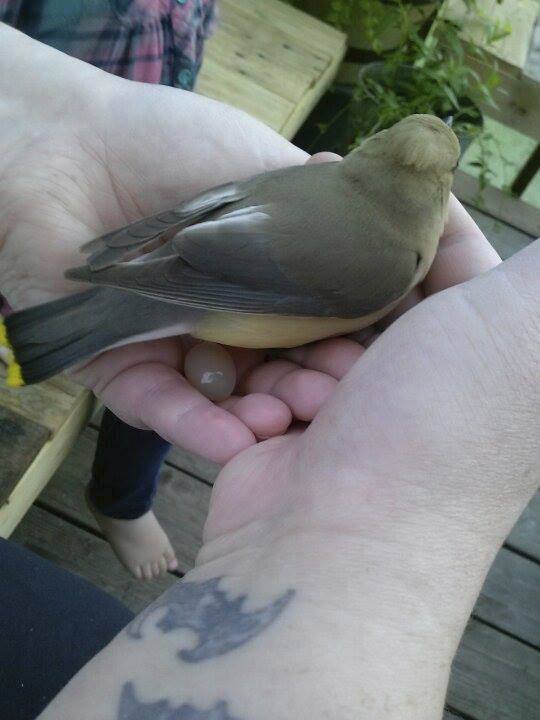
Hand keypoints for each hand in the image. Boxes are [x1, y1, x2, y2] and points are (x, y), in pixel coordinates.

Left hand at [0, 24, 338, 461]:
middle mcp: (225, 324)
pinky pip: (156, 406)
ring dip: (255, 419)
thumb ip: (328, 211)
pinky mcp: (119, 367)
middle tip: (332, 406)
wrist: (69, 140)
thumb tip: (397, 243)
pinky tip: (233, 441)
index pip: (317, 330)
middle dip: (305, 395)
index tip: (380, 365)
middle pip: (274, 376)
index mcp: (263, 282)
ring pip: (221, 402)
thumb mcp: (269, 170)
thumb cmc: (171, 144)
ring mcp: (173, 349)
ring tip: (282, 425)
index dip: (346, 349)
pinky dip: (192, 424)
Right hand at [43, 224, 537, 719]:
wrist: (337, 548)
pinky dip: (263, 378)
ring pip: (310, 329)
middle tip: (289, 230)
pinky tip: (258, 388)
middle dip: (334, 268)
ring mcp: (353, 414)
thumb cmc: (439, 426)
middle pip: (368, 292)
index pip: (446, 258)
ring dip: (293, 330)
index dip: (406, 212)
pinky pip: (268, 376)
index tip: (353, 171)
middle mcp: (424, 386)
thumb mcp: (520, 324)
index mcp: (481, 356)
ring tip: (277, 331)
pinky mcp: (291, 436)